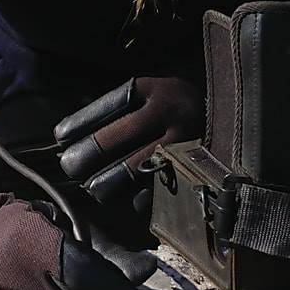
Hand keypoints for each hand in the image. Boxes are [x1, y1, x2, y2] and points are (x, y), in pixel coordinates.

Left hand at [53, 76, 203, 207]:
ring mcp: (184, 145)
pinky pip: (155, 191)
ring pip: (133, 171)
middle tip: (70, 167)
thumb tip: (69, 137)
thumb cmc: (172, 108)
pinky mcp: (193, 172)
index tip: (60, 137)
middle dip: (86, 157)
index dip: (80, 125)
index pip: (109, 107)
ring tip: (94, 187)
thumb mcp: (150, 95)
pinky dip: (135, 198)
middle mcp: (170, 115)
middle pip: (116, 139)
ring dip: (107, 183)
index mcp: (155, 92)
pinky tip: (126, 197)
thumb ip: (117, 110)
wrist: (229, 118)